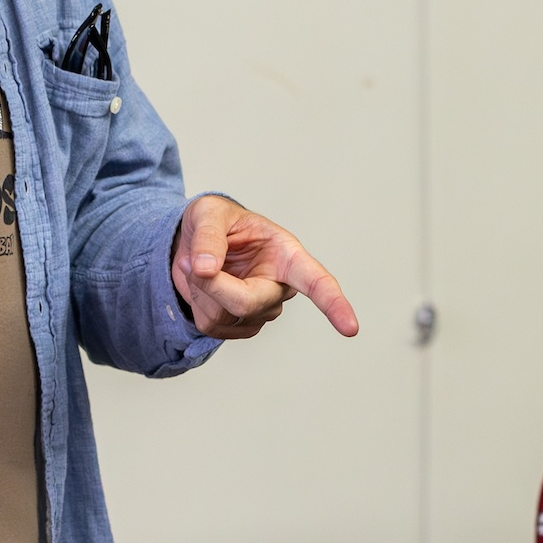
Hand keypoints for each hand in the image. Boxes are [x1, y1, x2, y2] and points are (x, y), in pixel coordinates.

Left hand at [171, 195, 359, 340]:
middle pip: (249, 303)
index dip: (334, 304)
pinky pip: (210, 326)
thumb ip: (209, 237)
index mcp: (287, 255)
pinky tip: (204, 287)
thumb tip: (206, 268)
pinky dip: (196, 303)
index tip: (350, 328)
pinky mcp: (240, 326)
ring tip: (202, 266)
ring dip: (200, 291)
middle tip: (192, 263)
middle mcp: (281, 287)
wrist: (196, 244)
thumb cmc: (215, 221)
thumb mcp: (209, 214)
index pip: (316, 281)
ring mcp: (261, 311)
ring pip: (224, 316)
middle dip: (214, 286)